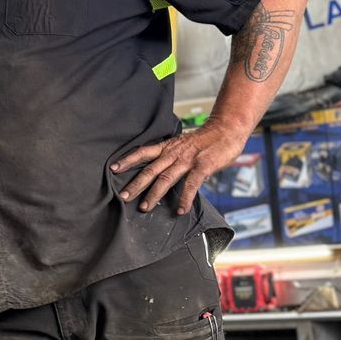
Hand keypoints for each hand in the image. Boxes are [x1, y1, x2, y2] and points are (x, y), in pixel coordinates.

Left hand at [110, 123, 246, 215]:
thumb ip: (172, 156)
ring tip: (144, 208)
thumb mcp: (182, 144)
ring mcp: (187, 160)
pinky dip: (185, 199)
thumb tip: (162, 170)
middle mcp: (174, 153)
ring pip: (165, 179)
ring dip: (154, 195)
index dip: (128, 160)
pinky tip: (180, 210)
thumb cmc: (205, 139)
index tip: (113, 168)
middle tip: (123, 197)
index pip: (143, 152)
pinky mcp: (202, 166)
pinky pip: (191, 185)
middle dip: (135, 184)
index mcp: (168, 147)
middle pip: (150, 170)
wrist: (226, 129)